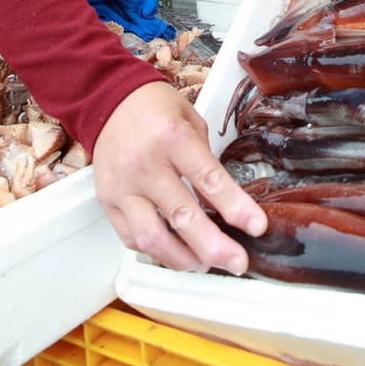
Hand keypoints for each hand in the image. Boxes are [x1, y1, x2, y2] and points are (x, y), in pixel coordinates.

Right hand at [92, 80, 266, 273]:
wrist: (110, 102)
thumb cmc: (155, 109)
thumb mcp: (192, 121)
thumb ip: (206, 160)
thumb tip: (227, 202)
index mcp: (172, 138)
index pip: (209, 180)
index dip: (236, 207)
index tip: (256, 226)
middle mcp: (145, 165)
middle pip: (183, 216)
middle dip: (215, 246)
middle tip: (237, 262)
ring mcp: (123, 187)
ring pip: (153, 238)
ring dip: (184, 258)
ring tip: (206, 263)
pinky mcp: (108, 202)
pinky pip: (132, 238)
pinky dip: (156, 251)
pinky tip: (175, 251)